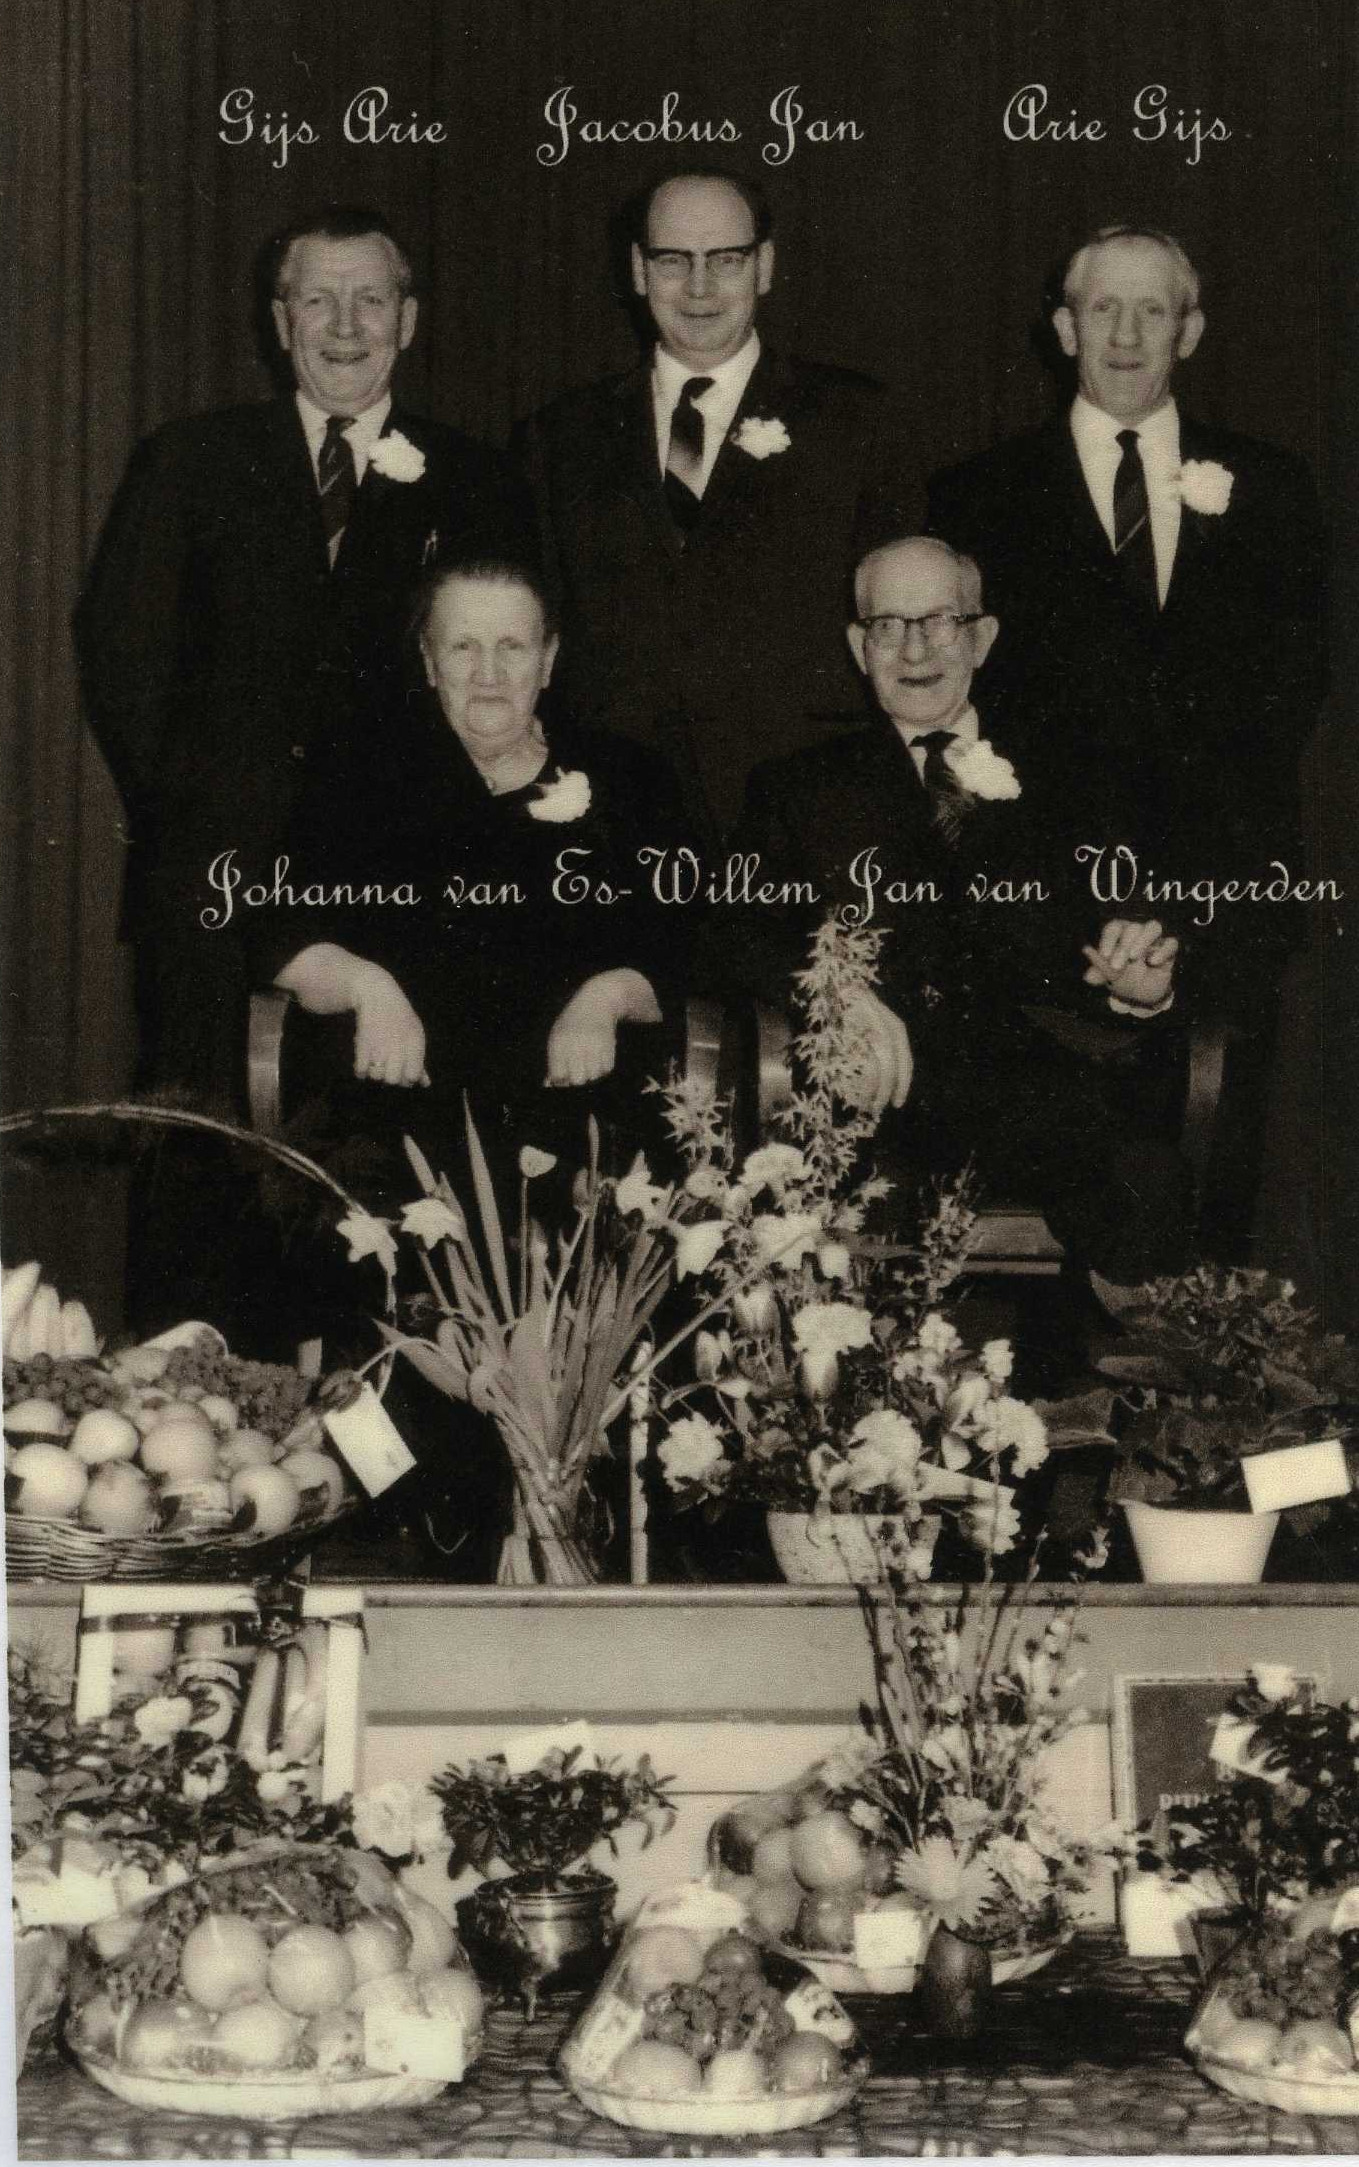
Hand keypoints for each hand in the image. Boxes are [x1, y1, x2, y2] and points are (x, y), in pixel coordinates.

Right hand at [352, 962, 428, 1086]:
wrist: (377, 996)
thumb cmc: (400, 1018)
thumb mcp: (415, 1035)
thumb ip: (420, 1061)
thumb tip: (425, 1084)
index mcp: (415, 1044)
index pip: (413, 1076)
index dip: (408, 1078)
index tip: (403, 1070)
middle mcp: (398, 1047)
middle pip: (394, 1080)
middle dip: (390, 1077)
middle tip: (387, 1066)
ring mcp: (379, 1046)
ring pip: (376, 1077)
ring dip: (375, 1073)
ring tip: (375, 1061)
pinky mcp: (362, 1045)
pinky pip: (360, 1071)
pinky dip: (361, 1070)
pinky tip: (364, 1060)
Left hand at [546, 980, 621, 1086]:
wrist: (597, 1004)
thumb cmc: (571, 1024)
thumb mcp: (557, 1038)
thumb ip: (554, 1063)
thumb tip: (549, 1085)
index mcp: (559, 1043)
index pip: (558, 1076)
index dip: (560, 1081)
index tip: (562, 1077)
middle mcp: (577, 1046)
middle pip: (578, 1080)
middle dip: (576, 1079)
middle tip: (576, 1071)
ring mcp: (595, 1047)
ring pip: (594, 1077)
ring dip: (591, 1075)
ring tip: (588, 1062)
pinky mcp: (610, 1048)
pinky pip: (606, 1070)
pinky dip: (602, 1068)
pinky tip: (598, 1056)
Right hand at [844, 991, 912, 1113]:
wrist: (833, 989)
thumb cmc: (854, 1012)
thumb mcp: (877, 1023)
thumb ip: (885, 1046)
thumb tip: (893, 1083)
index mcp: (895, 1026)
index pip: (904, 1061)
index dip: (902, 1085)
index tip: (897, 1102)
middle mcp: (883, 1029)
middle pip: (890, 1069)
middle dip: (885, 1092)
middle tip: (878, 1107)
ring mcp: (864, 1032)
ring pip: (873, 1071)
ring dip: (870, 1092)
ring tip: (864, 1104)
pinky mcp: (847, 1038)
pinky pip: (854, 1068)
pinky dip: (854, 1085)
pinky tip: (851, 1094)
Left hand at [1082, 919, 1178, 1011]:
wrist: (1142, 995)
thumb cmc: (1122, 979)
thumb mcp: (1109, 978)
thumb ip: (1100, 973)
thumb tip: (1087, 976)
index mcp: (1119, 934)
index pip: (1114, 928)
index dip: (1108, 939)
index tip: (1104, 955)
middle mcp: (1137, 933)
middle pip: (1133, 928)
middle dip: (1123, 946)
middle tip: (1117, 966)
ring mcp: (1154, 940)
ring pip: (1153, 927)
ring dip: (1143, 940)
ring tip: (1133, 957)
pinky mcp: (1169, 950)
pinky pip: (1171, 943)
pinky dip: (1163, 951)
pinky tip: (1153, 962)